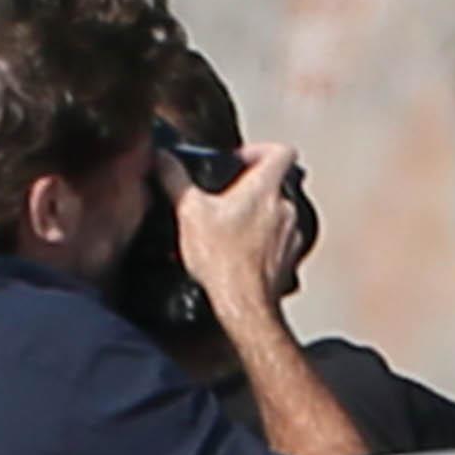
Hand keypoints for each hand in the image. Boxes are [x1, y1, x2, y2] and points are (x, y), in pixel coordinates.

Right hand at [162, 138, 313, 317]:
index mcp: (266, 188)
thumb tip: (163, 159)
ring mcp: (291, 235)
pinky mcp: (288, 259)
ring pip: (277, 213)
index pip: (282, 151)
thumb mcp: (188, 212)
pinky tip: (238, 251)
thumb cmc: (223, 260)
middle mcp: (285, 208)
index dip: (261, 149)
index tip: (239, 160)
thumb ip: (174, 178)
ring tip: (229, 225)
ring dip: (257, 215)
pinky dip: (261, 241)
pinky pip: (277, 241)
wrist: (244, 305)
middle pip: (277, 183)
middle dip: (251, 186)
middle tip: (226, 195)